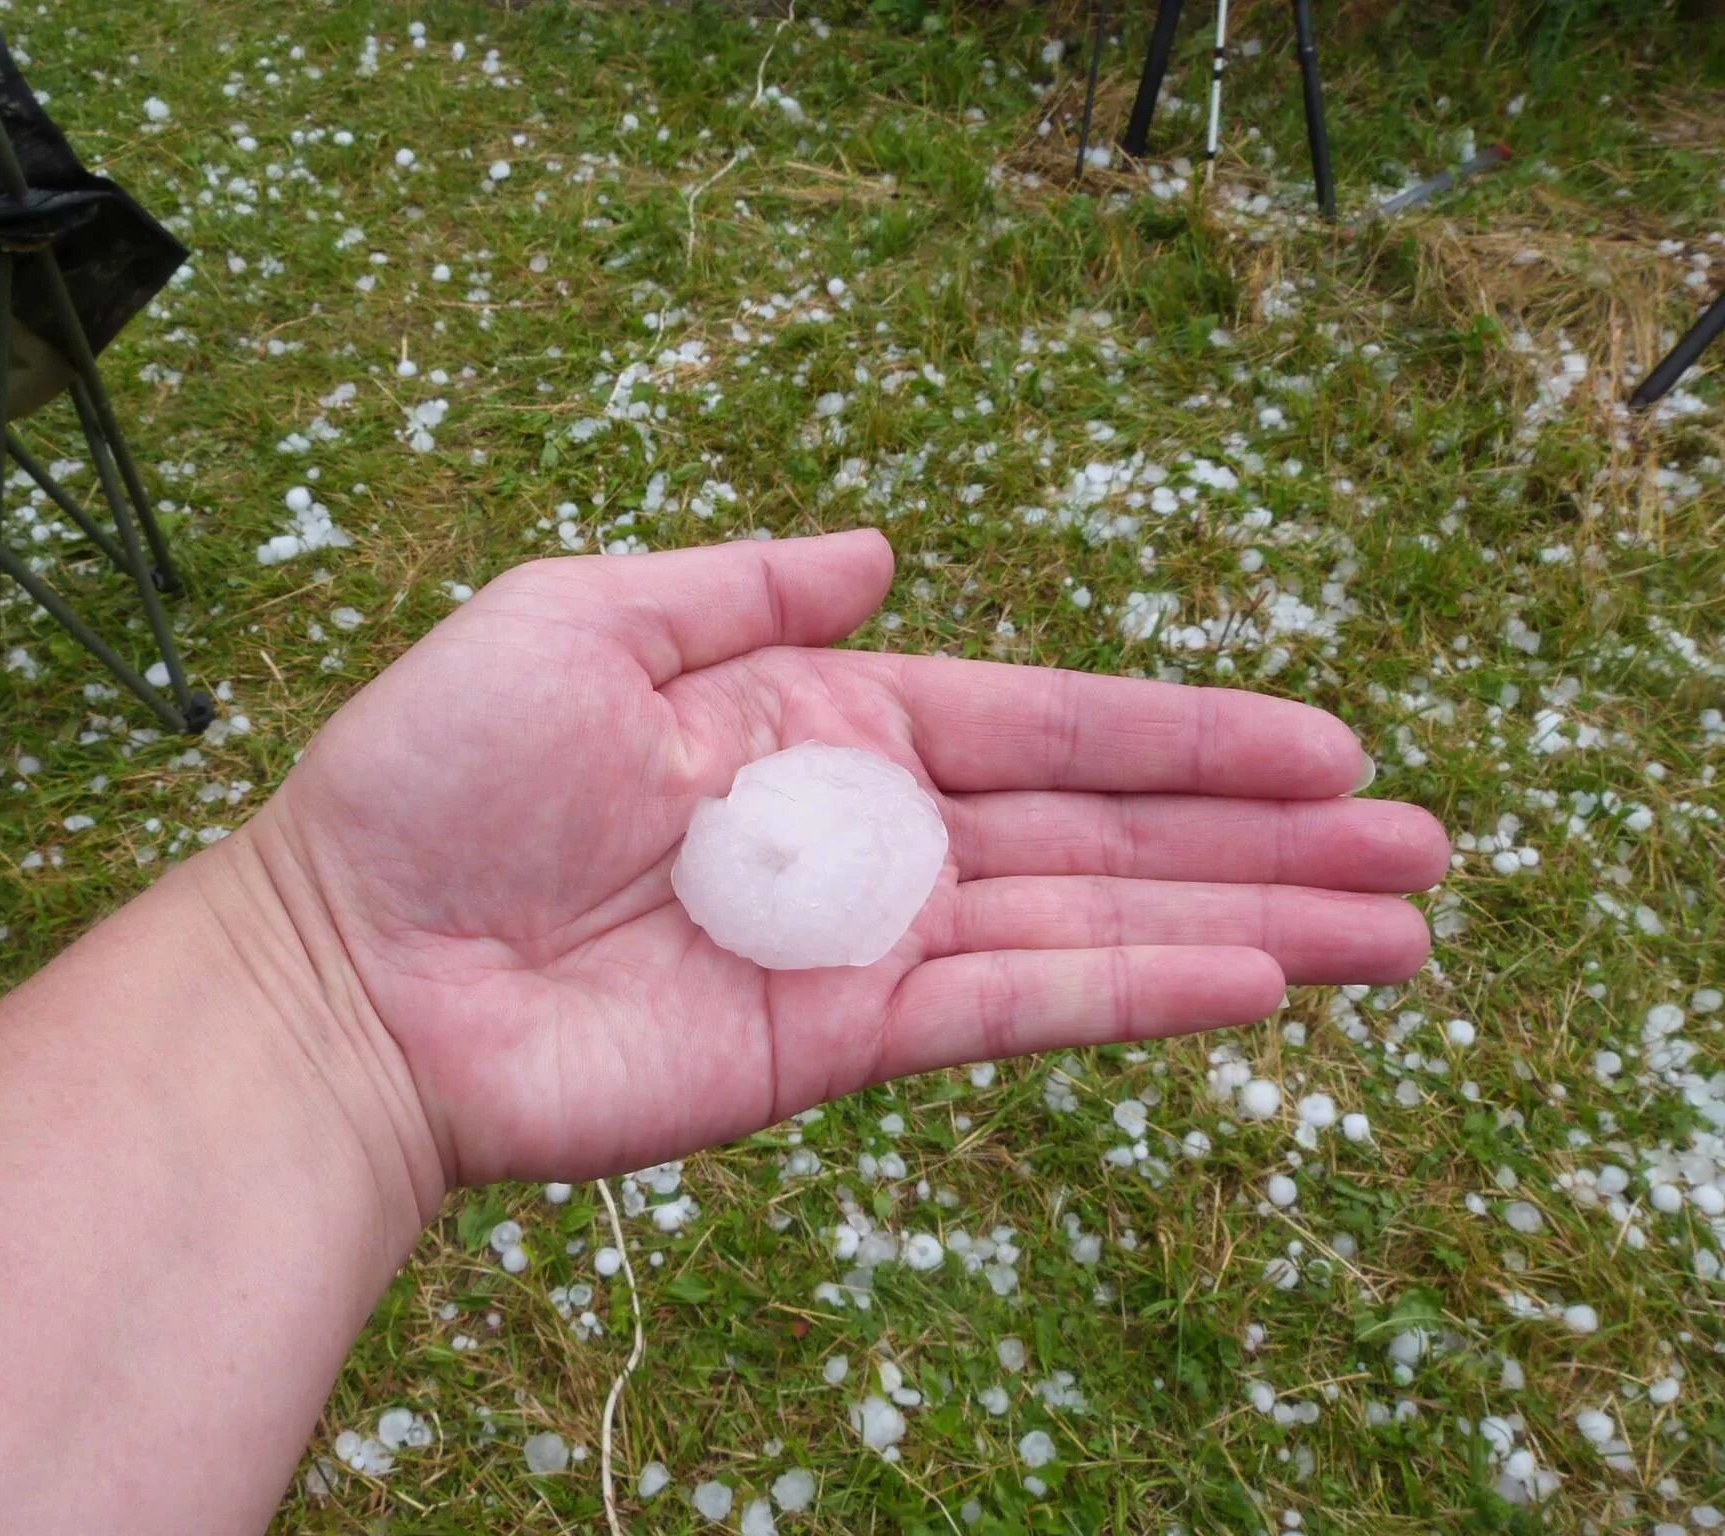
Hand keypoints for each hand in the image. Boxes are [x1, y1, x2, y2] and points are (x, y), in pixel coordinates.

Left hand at [253, 531, 1447, 1189]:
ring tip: (1394, 931)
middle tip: (1418, 847)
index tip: (1323, 743)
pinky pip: (1006, 1013)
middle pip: (1098, 832)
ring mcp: (854, 946)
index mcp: (815, 721)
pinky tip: (1256, 989)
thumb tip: (878, 548)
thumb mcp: (575, 617)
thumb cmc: (430, 781)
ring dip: (1244, 927)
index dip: (1181, 734)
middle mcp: (860, 834)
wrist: (346, 969)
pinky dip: (1132, 1000)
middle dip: (1258, 839)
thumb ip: (738, 584)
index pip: (1040, 724)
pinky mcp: (828, 1046)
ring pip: (1085, 927)